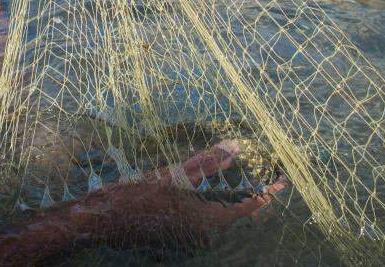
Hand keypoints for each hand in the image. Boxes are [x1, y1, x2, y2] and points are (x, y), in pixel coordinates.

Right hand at [72, 141, 287, 250]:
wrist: (101, 222)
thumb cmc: (136, 198)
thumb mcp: (172, 176)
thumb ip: (206, 163)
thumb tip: (236, 147)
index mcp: (207, 222)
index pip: (250, 207)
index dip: (268, 191)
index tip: (283, 178)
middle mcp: (204, 234)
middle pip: (239, 213)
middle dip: (253, 192)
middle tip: (266, 174)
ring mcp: (191, 237)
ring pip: (221, 214)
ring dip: (231, 196)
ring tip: (239, 176)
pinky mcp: (179, 234)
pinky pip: (205, 217)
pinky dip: (213, 201)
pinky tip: (208, 185)